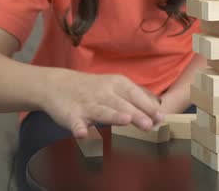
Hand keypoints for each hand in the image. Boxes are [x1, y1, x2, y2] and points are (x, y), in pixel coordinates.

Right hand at [42, 71, 163, 137]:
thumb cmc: (95, 89)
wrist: (57, 85)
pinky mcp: (71, 115)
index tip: (160, 118)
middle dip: (136, 114)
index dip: (148, 106)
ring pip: (102, 111)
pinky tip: (82, 135)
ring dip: (113, 116)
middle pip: (122, 104)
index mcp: (117, 84)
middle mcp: (103, 92)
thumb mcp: (117, 87)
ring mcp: (87, 104)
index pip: (135, 95)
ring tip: (125, 120)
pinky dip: (78, 129)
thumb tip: (160, 113)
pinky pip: (75, 123)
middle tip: (149, 125)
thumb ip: (137, 99)